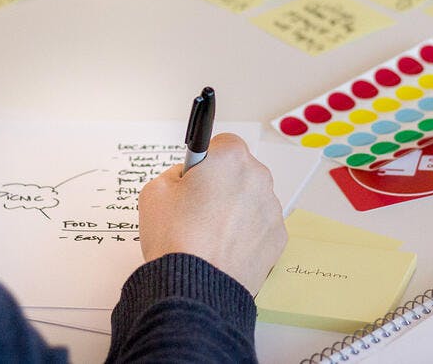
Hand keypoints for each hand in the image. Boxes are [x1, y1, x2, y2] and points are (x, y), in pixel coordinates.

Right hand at [138, 133, 286, 294]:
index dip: (206, 161)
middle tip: (198, 210)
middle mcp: (258, 177)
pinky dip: (246, 234)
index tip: (196, 178)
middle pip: (240, 171)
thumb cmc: (174, 236)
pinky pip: (260, 227)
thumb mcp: (154, 192)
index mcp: (230, 158)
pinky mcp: (278, 237)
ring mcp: (272, 208)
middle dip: (222, 185)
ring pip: (252, 200)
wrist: (195, 287)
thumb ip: (175, 175)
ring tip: (209, 236)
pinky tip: (224, 250)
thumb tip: (187, 179)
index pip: (222, 144)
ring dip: (236, 210)